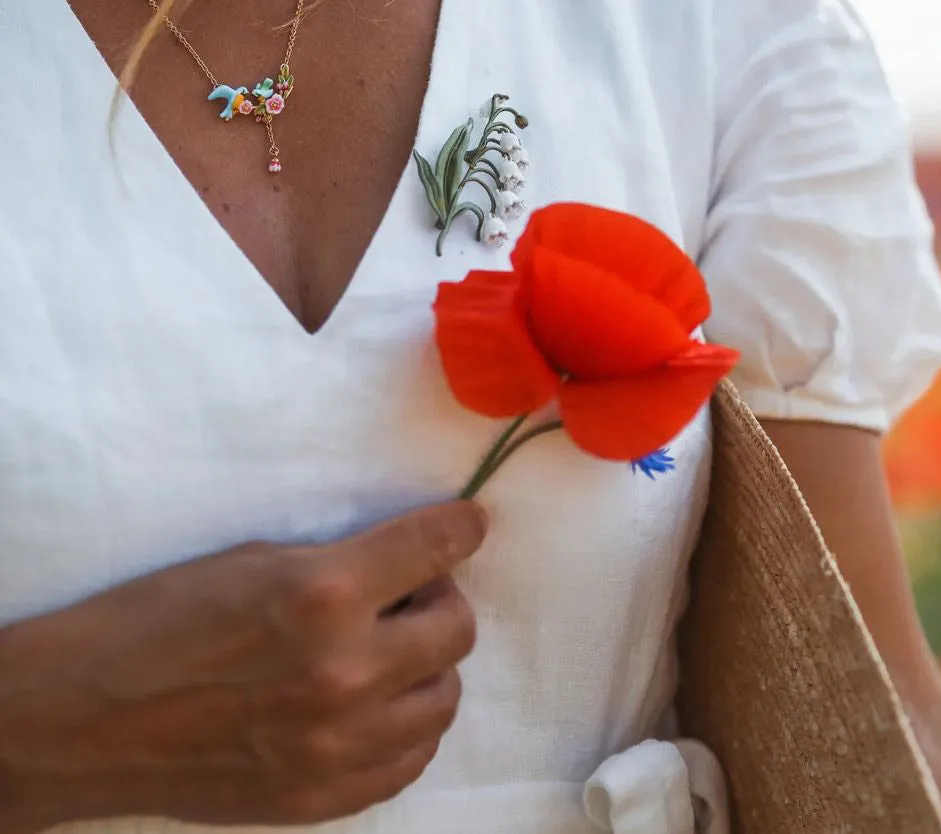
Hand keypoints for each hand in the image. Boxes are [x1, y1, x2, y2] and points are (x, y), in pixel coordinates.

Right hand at [0, 501, 485, 829]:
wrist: (91, 718)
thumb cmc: (165, 618)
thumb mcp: (259, 561)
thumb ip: (347, 565)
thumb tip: (415, 565)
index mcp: (325, 592)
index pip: (436, 546)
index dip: (461, 527)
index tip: (468, 524)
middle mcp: (345, 668)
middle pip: (457, 628)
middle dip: (441, 600)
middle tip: (408, 596)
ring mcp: (338, 743)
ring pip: (445, 698)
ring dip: (428, 667)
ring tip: (389, 654)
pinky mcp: (323, 797)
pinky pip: (410, 760)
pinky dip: (406, 728)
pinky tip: (374, 708)